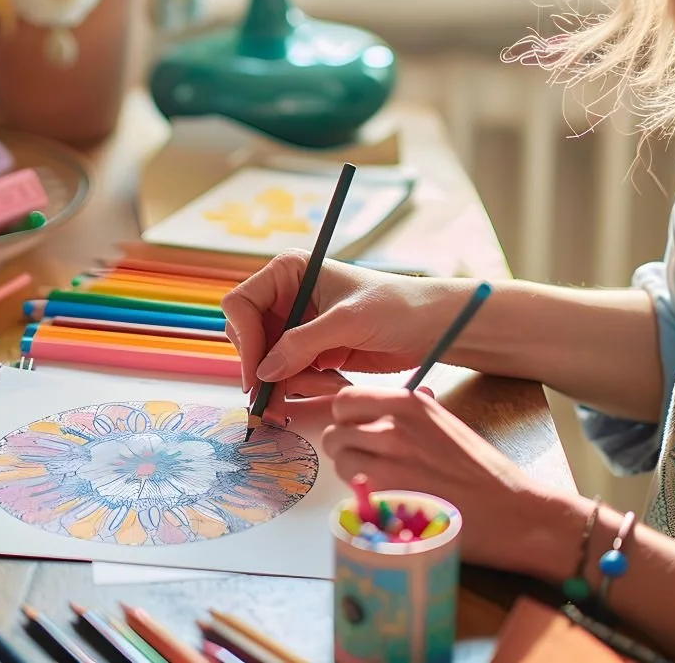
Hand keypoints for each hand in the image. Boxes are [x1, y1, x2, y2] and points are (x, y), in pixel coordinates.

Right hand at [220, 251, 460, 402]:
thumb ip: (302, 344)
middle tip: (277, 402)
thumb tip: (263, 372)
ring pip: (268, 363)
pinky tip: (335, 383)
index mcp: (289, 272)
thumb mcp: (348, 321)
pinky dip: (305, 386)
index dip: (245, 341)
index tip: (257, 376)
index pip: (242, 305)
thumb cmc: (397, 307)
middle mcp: (287, 296)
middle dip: (265, 370)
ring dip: (290, 382)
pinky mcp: (312, 350)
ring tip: (329, 385)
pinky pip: (290, 375)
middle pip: (249, 338)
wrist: (432, 327)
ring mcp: (298, 325)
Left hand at [321, 386, 563, 575]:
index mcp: (407, 404)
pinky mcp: (385, 501)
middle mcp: (392, 429)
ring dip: (353, 474)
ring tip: (381, 484)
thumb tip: (399, 399)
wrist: (511, 513)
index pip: (345, 400)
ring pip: (341, 464)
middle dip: (346, 448)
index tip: (356, 429)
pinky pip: (352, 494)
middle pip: (335, 434)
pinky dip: (363, 500)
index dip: (346, 418)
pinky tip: (388, 503)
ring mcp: (386, 465)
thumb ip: (415, 413)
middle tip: (368, 462)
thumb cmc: (483, 471)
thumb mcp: (447, 424)